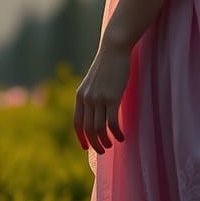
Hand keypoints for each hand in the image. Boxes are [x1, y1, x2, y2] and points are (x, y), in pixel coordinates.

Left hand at [73, 39, 130, 153]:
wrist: (114, 49)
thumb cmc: (107, 65)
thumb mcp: (94, 82)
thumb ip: (91, 96)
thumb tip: (95, 113)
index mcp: (80, 95)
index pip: (77, 123)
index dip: (81, 138)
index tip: (86, 148)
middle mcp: (87, 99)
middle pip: (88, 129)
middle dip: (94, 144)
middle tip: (103, 151)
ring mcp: (98, 99)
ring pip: (99, 128)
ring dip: (105, 141)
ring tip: (112, 145)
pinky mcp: (112, 98)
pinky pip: (112, 123)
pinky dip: (116, 133)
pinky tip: (122, 137)